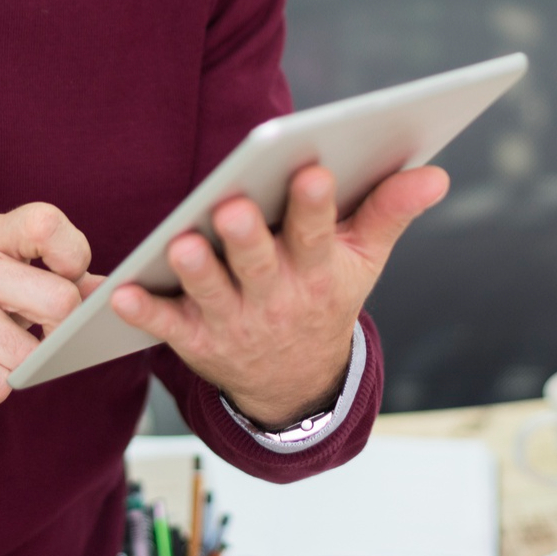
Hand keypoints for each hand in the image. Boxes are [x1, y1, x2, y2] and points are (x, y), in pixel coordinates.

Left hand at [110, 164, 449, 427]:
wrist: (296, 384)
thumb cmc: (325, 295)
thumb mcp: (364, 260)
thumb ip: (390, 211)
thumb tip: (435, 173)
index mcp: (319, 272)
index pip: (319, 234)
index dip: (316, 205)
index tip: (314, 171)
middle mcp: (276, 298)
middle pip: (259, 265)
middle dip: (247, 239)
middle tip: (232, 208)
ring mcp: (235, 322)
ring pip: (212, 294)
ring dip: (196, 271)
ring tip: (181, 244)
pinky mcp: (197, 340)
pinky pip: (168, 327)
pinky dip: (145, 314)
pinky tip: (122, 295)